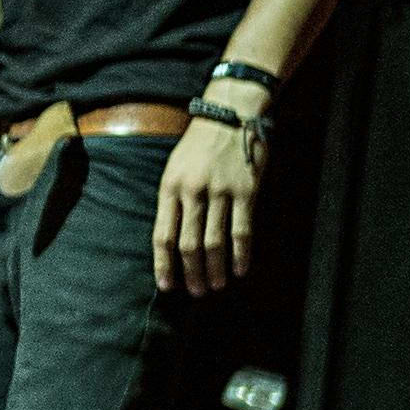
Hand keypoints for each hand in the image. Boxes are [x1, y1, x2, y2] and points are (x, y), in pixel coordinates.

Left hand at [154, 110, 260, 298]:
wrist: (231, 117)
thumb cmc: (199, 147)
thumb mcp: (175, 169)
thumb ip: (173, 201)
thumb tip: (170, 239)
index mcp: (169, 188)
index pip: (162, 235)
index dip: (163, 263)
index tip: (166, 285)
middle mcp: (192, 192)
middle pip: (188, 243)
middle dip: (190, 272)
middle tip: (196, 292)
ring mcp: (220, 192)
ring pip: (214, 241)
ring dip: (214, 269)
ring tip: (215, 286)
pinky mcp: (246, 192)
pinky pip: (242, 230)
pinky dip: (241, 254)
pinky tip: (240, 270)